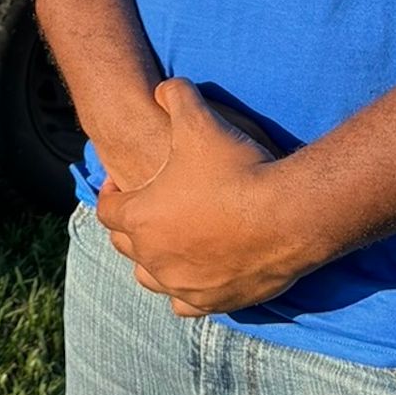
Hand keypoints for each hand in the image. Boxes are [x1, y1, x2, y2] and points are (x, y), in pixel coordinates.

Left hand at [97, 78, 308, 317]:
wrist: (288, 215)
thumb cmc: (238, 167)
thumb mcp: (199, 119)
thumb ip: (174, 95)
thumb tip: (163, 88)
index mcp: (140, 217)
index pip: (107, 209)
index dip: (111, 192)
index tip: (123, 182)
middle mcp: (153, 257)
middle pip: (126, 245)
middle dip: (131, 225)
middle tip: (148, 208)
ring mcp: (182, 284)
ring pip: (149, 278)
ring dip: (152, 260)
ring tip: (167, 242)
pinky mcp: (212, 303)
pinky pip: (183, 305)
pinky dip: (183, 291)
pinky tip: (195, 275)